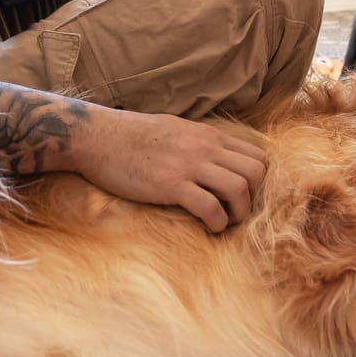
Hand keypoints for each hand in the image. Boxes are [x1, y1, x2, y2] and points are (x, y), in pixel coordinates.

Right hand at [70, 108, 266, 232]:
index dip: (258, 180)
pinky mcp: (171, 185)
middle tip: (237, 211)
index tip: (243, 195)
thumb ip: (199, 142)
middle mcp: (205, 147)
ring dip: (239, 213)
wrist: (97, 137)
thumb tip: (213, 157)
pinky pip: (210, 207)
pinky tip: (209, 227)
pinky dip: (217, 223)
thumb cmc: (131, 136)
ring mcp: (189, 165)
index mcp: (208, 135)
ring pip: (239, 189)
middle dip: (254, 197)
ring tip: (225, 222)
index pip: (257, 155)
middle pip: (256, 172)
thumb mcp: (175, 129)